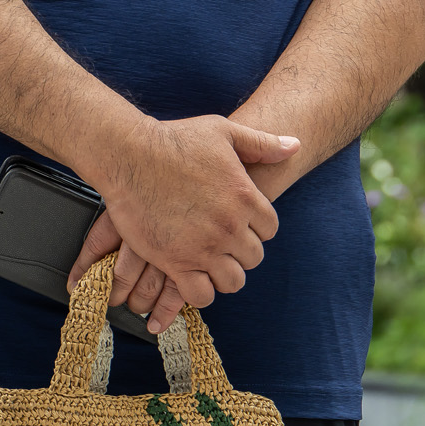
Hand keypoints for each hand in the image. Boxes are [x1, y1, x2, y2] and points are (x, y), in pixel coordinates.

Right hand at [77, 117, 299, 329]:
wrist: (130, 154)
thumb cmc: (175, 139)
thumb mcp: (223, 131)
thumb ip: (261, 143)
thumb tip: (294, 145)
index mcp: (246, 196)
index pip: (270, 229)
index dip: (256, 227)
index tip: (240, 224)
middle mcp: (230, 226)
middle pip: (253, 257)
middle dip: (240, 251)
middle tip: (221, 242)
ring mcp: (204, 247)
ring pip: (232, 281)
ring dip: (223, 274)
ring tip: (208, 262)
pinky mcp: (176, 262)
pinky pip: (201, 295)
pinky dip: (200, 290)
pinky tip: (191, 276)